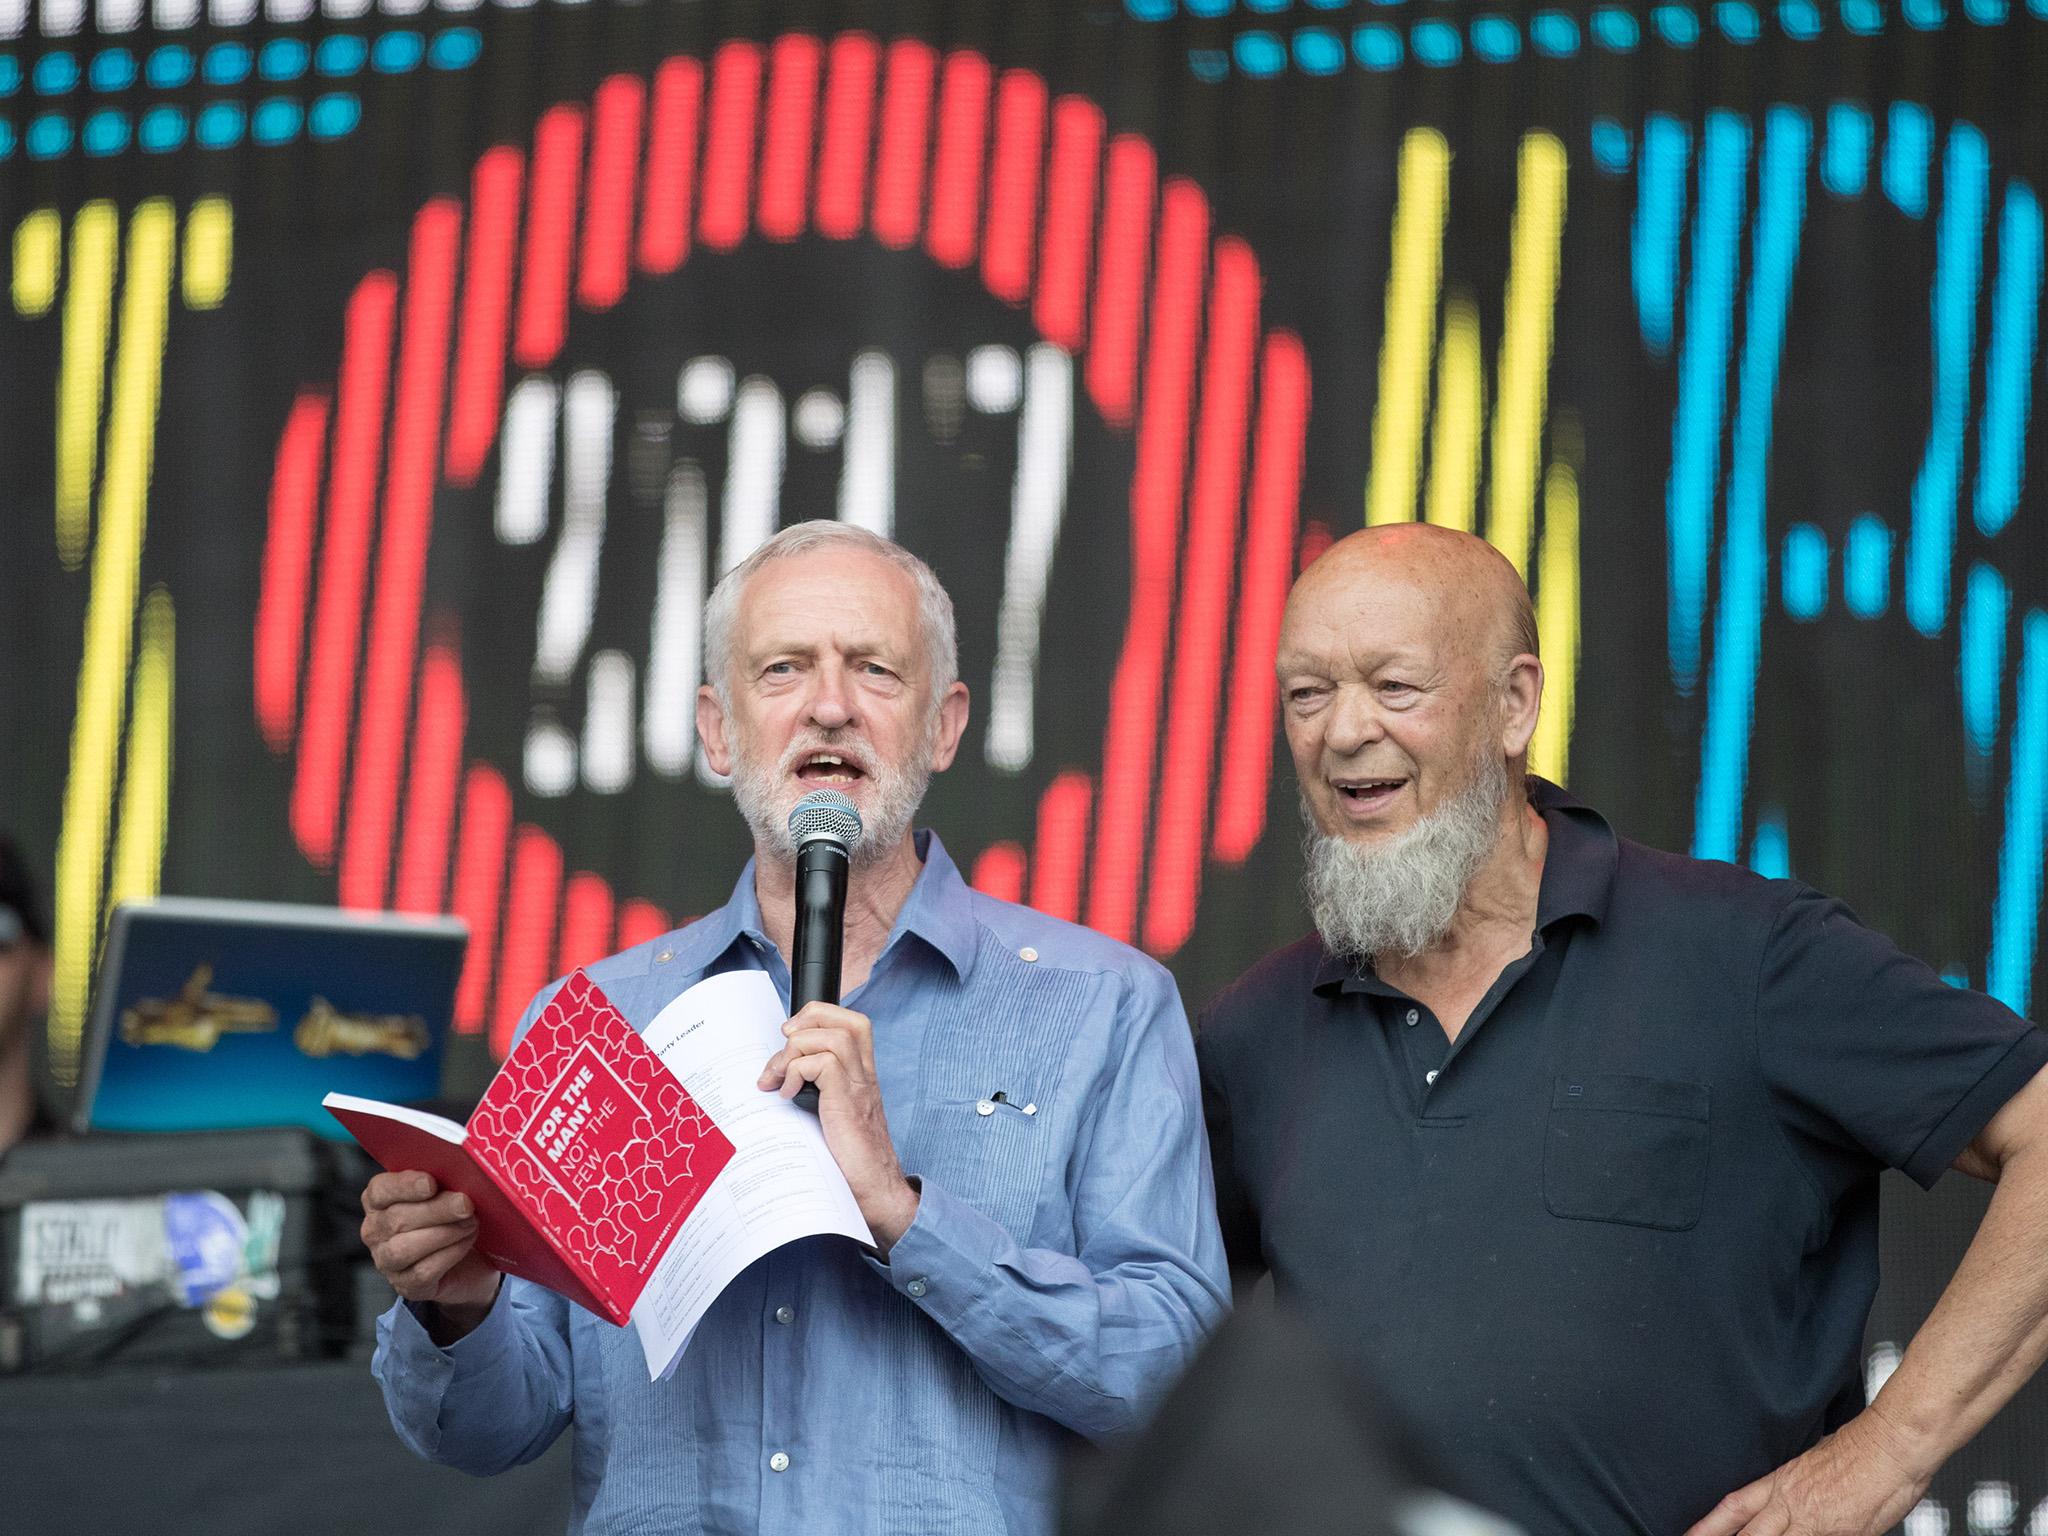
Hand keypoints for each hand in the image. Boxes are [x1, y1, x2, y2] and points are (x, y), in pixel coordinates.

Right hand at [360, 1170, 501, 1338]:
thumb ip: (445, 1181)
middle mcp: (375, 1231)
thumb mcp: (448, 1192)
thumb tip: (461, 1173)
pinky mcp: (406, 1285)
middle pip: (396, 1219)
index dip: (404, 1186)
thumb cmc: (453, 1218)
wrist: (470, 1260)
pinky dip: (449, 1254)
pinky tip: (466, 1242)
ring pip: (404, 1248)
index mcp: (379, 1200)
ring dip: (443, 1233)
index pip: (379, 1189)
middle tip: (465, 1204)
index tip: (431, 1183)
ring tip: (470, 1223)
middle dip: (436, 1210)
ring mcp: (386, 1261)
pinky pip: (422, 1271)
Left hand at [759, 1001, 919, 1253]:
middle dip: (809, 1019)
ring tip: (778, 1078)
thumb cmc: (850, 1164)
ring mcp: (858, 1088)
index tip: (789, 1037)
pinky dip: (796, 1072)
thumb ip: (815, 1097)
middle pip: (848, 1020)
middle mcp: (864, 1077)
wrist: (877, 1193)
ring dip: (794, 1050)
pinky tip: (788, 1095)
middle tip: (783, 1043)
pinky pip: (822, 1064)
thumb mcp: (831, 1120)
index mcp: (861, 1077)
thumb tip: (774, 1085)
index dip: (818, 1016)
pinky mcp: (847, 1103)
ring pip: (833, 1036)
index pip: (851, 1024)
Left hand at [1683, 1408, 1935, 1535]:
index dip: (1709, 1525)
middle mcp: (1792, 1505)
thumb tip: (1792, 1496)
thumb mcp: (1815, 1462)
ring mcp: (1816, 1524)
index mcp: (1782, 1483)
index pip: (1734, 1506)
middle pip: (1748, 1535)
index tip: (1689, 1535)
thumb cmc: (1862, 1449)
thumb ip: (1799, 1486)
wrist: (1893, 1445)